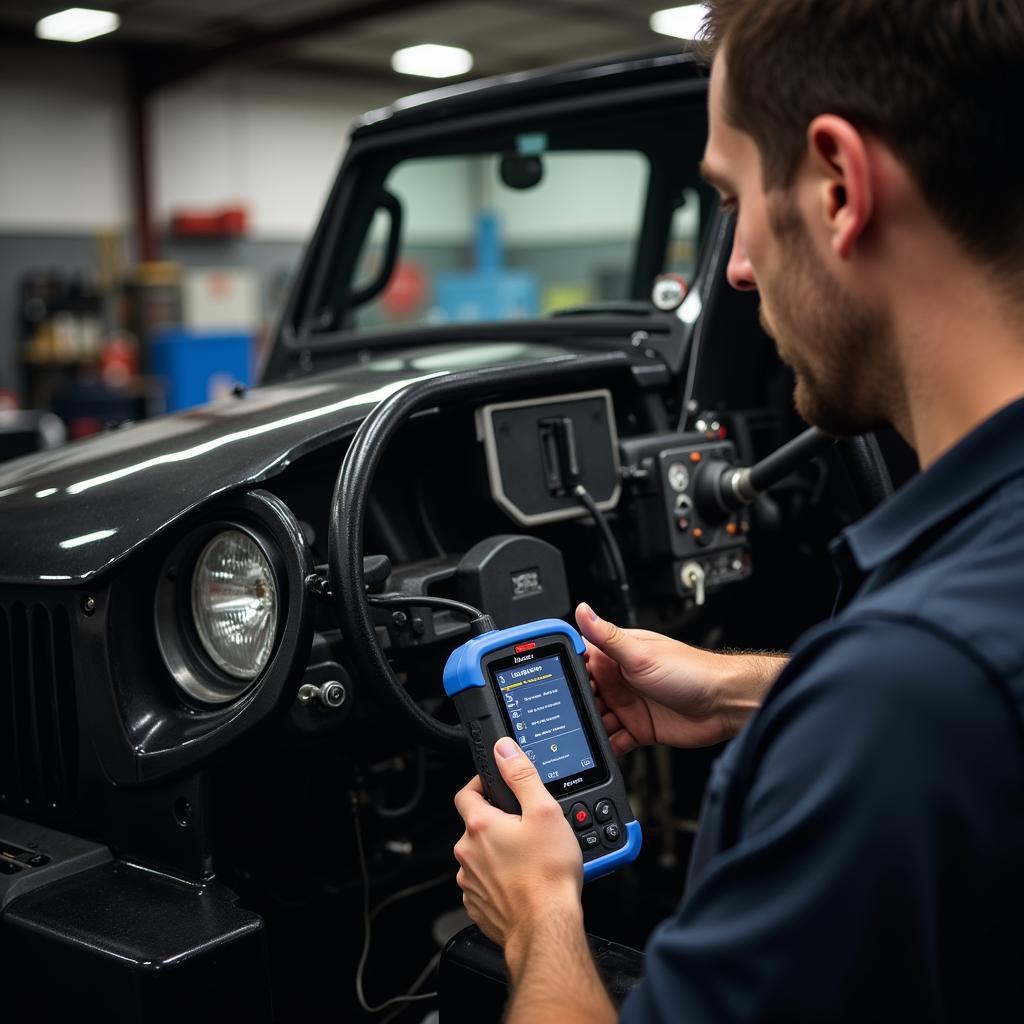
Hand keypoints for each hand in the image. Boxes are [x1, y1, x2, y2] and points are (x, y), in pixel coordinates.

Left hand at [454, 737, 582, 953]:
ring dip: (498, 852)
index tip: (495, 785)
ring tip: (528, 857)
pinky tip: (522, 881)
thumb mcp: (544, 811)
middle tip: (525, 826)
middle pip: (475, 825)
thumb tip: (505, 750)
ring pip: (480, 856)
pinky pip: (485, 883)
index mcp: (479, 826)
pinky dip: (499, 879)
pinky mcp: (478, 905)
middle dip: (496, 822)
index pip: (466, 792)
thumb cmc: (548, 875)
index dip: (480, 784)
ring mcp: (470, 882)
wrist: (546, 927)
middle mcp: (467, 853)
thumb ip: (521, 775)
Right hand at [576, 602, 782, 753]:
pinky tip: (600, 751)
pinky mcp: (640, 728)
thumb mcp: (641, 653)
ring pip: (597, 720)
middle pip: (585, 696)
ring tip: (579, 738)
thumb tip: (582, 610)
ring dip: (589, 729)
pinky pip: (615, 741)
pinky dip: (606, 747)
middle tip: (564, 718)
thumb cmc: (692, 671)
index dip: (566, 672)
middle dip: (575, 707)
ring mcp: (630, 705)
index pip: (581, 661)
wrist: (725, 704)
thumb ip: (608, 636)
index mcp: (618, 656)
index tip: (551, 683)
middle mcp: (621, 680)